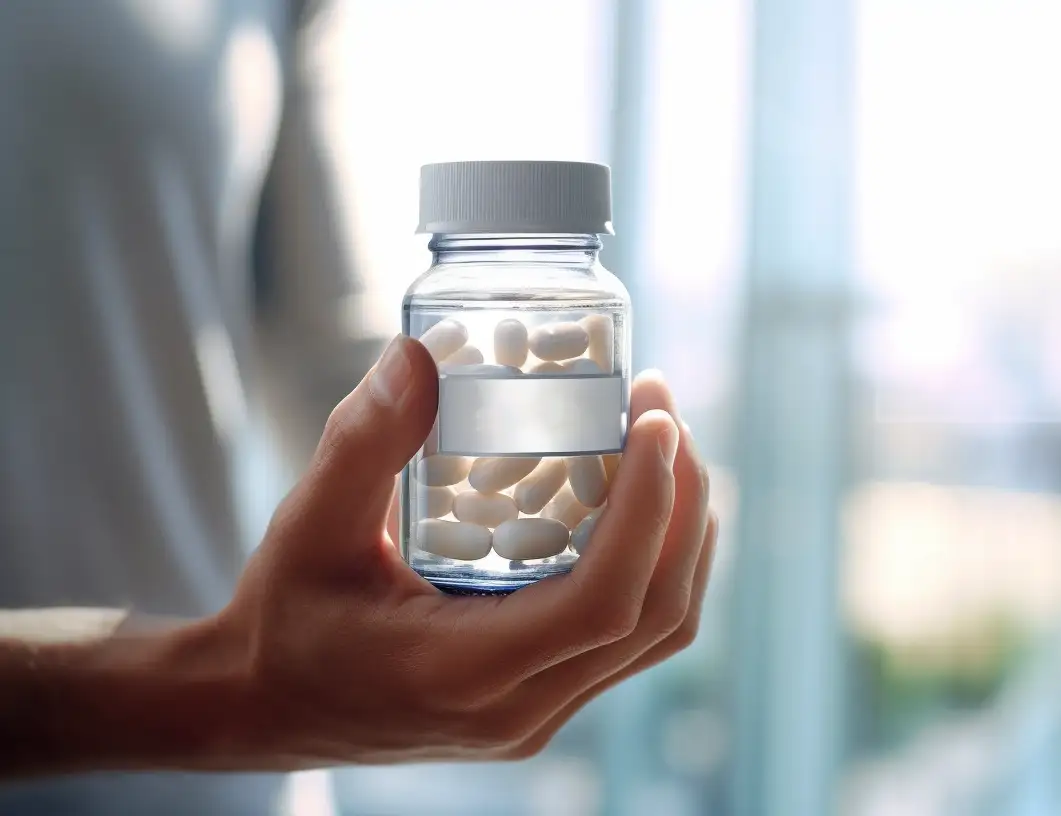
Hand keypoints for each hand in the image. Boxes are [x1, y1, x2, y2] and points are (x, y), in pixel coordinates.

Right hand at [210, 335, 715, 767]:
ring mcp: (541, 713)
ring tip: (667, 447)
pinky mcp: (547, 700)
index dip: (648, 509)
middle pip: (655, 614)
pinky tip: (643, 499)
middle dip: (680, 505)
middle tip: (664, 414)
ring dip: (682, 535)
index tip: (652, 421)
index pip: (603, 603)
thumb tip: (420, 352)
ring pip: (659, 632)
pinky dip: (659, 564)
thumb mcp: (309, 526)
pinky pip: (636, 637)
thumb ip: (364, 442)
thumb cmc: (282, 620)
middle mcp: (521, 709)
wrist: (266, 707)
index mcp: (465, 672)